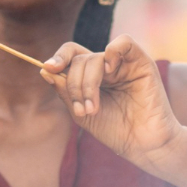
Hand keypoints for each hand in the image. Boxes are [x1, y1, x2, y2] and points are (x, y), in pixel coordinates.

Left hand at [40, 35, 186, 168]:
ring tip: (92, 108)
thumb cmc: (113, 130)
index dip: (58, 58)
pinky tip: (109, 71)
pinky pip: (125, 42)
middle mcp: (106, 67)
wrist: (141, 144)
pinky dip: (112, 51)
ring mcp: (123, 64)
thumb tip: (44, 70)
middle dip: (74, 85)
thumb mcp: (81, 113)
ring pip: (95, 57)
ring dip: (88, 83)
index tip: (48, 69)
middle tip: (81, 110)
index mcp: (91, 76)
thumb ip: (65, 91)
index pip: (71, 56)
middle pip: (78, 60)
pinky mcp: (141, 63)